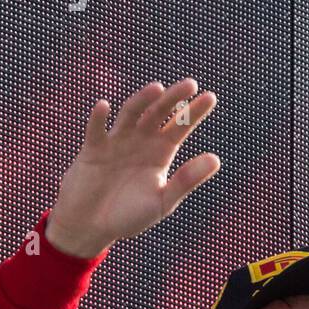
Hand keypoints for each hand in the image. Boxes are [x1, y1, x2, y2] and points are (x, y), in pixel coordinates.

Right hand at [45, 78, 220, 257]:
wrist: (93, 225)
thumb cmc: (130, 215)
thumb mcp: (163, 201)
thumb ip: (187, 180)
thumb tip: (215, 159)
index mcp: (161, 153)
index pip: (180, 127)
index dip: (193, 112)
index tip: (210, 97)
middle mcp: (140, 141)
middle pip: (158, 113)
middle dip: (173, 98)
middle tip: (190, 84)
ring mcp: (116, 142)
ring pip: (130, 115)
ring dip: (142, 100)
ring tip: (157, 88)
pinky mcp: (92, 149)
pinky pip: (95, 131)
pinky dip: (98, 118)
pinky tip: (104, 106)